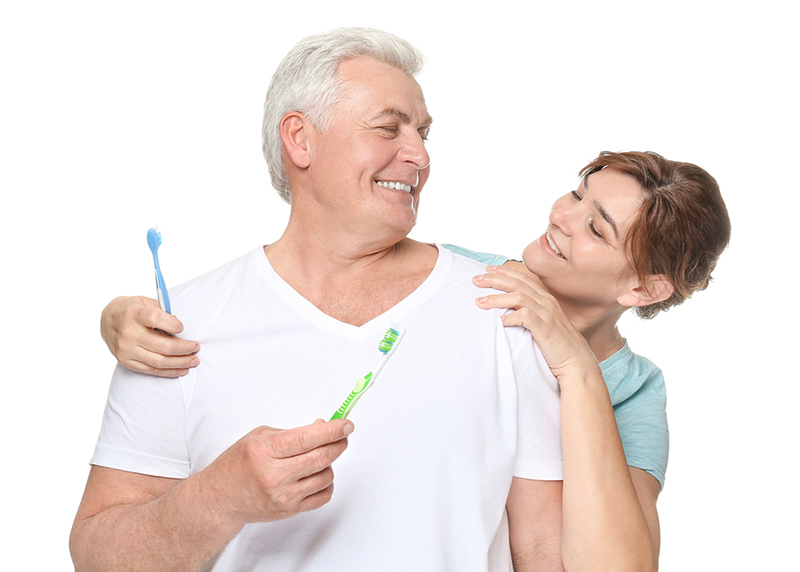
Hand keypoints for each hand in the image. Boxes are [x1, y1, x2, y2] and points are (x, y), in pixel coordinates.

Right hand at [101, 296, 199, 376]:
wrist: (107, 320)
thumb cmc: (132, 309)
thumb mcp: (145, 301)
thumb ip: (162, 312)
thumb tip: (178, 329)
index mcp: (133, 314)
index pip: (156, 319)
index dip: (173, 325)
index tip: (182, 327)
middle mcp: (129, 333)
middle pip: (163, 346)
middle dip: (184, 348)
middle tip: (196, 347)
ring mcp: (126, 349)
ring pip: (159, 361)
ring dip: (180, 362)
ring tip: (194, 360)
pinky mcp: (126, 361)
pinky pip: (151, 370)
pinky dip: (169, 371)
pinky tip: (182, 369)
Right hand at [203, 419, 353, 525]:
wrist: (220, 499)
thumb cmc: (238, 464)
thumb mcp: (259, 437)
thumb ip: (292, 432)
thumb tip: (322, 428)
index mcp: (265, 451)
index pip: (307, 438)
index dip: (332, 430)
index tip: (346, 424)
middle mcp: (274, 475)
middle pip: (321, 457)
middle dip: (338, 443)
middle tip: (343, 436)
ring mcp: (283, 495)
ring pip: (326, 476)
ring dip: (330, 463)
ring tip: (319, 456)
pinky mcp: (290, 510)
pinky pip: (323, 496)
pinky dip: (327, 483)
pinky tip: (317, 474)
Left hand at [473, 265, 598, 380]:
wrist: (576, 361)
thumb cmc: (557, 344)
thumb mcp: (544, 323)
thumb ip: (529, 313)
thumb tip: (507, 310)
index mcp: (545, 299)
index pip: (523, 278)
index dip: (504, 272)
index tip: (487, 270)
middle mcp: (546, 302)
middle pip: (518, 283)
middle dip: (495, 279)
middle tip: (476, 280)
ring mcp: (547, 314)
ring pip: (519, 297)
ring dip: (497, 298)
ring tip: (480, 302)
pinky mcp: (545, 328)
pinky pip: (525, 317)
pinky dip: (511, 317)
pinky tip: (500, 322)